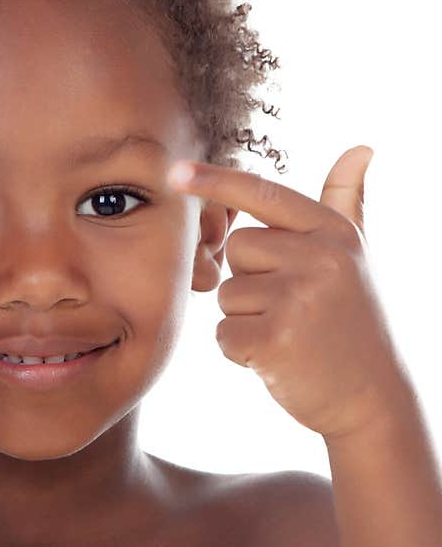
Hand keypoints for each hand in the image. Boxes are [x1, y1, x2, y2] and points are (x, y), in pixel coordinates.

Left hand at [166, 145, 411, 440]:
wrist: (371, 399)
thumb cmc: (351, 322)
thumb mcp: (355, 257)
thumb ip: (347, 202)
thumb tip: (362, 147)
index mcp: (333, 233)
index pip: (262, 194)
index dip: (215, 181)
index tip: (175, 171)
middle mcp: (319, 258)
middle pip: (236, 248)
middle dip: (250, 278)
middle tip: (292, 308)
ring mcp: (298, 299)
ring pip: (226, 293)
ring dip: (245, 318)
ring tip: (289, 334)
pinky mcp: (275, 340)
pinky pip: (222, 333)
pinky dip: (240, 351)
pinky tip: (277, 359)